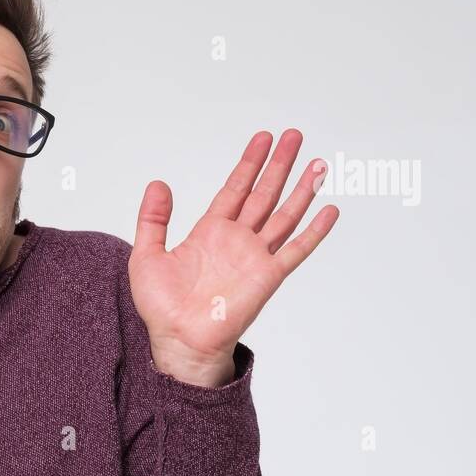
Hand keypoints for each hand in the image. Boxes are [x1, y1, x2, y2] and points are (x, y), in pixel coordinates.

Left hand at [130, 129, 337, 386]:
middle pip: (264, 194)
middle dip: (279, 164)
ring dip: (302, 189)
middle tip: (294, 135)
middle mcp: (237, 241)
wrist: (179, 340)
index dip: (249, 164)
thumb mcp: (147, 255)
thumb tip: (158, 183)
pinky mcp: (268, 276)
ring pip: (284, 215)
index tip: (263, 139)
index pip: (235, 189)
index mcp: (210, 232)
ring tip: (318, 164)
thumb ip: (153, 219)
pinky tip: (329, 209)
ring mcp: (255, 257)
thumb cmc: (162, 307)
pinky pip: (296, 249)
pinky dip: (314, 230)